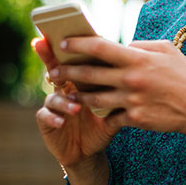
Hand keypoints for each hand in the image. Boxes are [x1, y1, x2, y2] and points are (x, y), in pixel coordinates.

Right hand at [32, 38, 119, 168]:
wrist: (90, 149)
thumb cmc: (104, 122)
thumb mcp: (115, 104)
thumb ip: (122, 87)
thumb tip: (140, 67)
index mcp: (80, 79)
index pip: (74, 59)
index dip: (67, 47)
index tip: (64, 35)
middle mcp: (64, 88)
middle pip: (54, 68)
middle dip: (50, 60)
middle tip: (56, 61)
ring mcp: (54, 104)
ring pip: (53, 95)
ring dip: (64, 100)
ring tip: (76, 107)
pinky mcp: (47, 121)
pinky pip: (45, 116)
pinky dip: (53, 117)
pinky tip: (61, 121)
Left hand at [52, 37, 185, 134]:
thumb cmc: (184, 75)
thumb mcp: (166, 50)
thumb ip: (141, 46)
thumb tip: (122, 46)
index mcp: (137, 59)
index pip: (99, 47)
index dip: (78, 44)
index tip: (63, 43)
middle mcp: (131, 79)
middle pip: (89, 74)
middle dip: (66, 72)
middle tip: (53, 71)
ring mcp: (132, 100)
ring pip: (93, 99)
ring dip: (78, 96)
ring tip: (68, 93)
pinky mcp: (134, 119)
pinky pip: (110, 116)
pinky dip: (102, 114)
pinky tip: (94, 112)